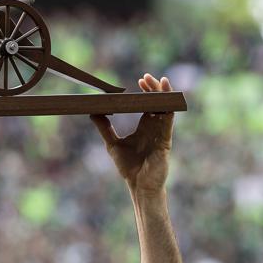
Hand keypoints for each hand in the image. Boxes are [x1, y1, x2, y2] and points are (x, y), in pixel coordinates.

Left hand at [90, 73, 173, 194]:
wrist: (138, 185)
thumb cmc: (129, 168)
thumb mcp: (112, 144)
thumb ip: (104, 128)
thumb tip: (92, 112)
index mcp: (145, 127)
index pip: (149, 104)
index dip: (146, 92)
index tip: (140, 81)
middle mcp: (155, 127)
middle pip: (159, 102)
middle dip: (155, 88)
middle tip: (146, 78)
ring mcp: (162, 133)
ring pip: (166, 108)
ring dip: (164, 94)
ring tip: (159, 81)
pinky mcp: (166, 140)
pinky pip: (169, 121)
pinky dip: (169, 108)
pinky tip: (167, 98)